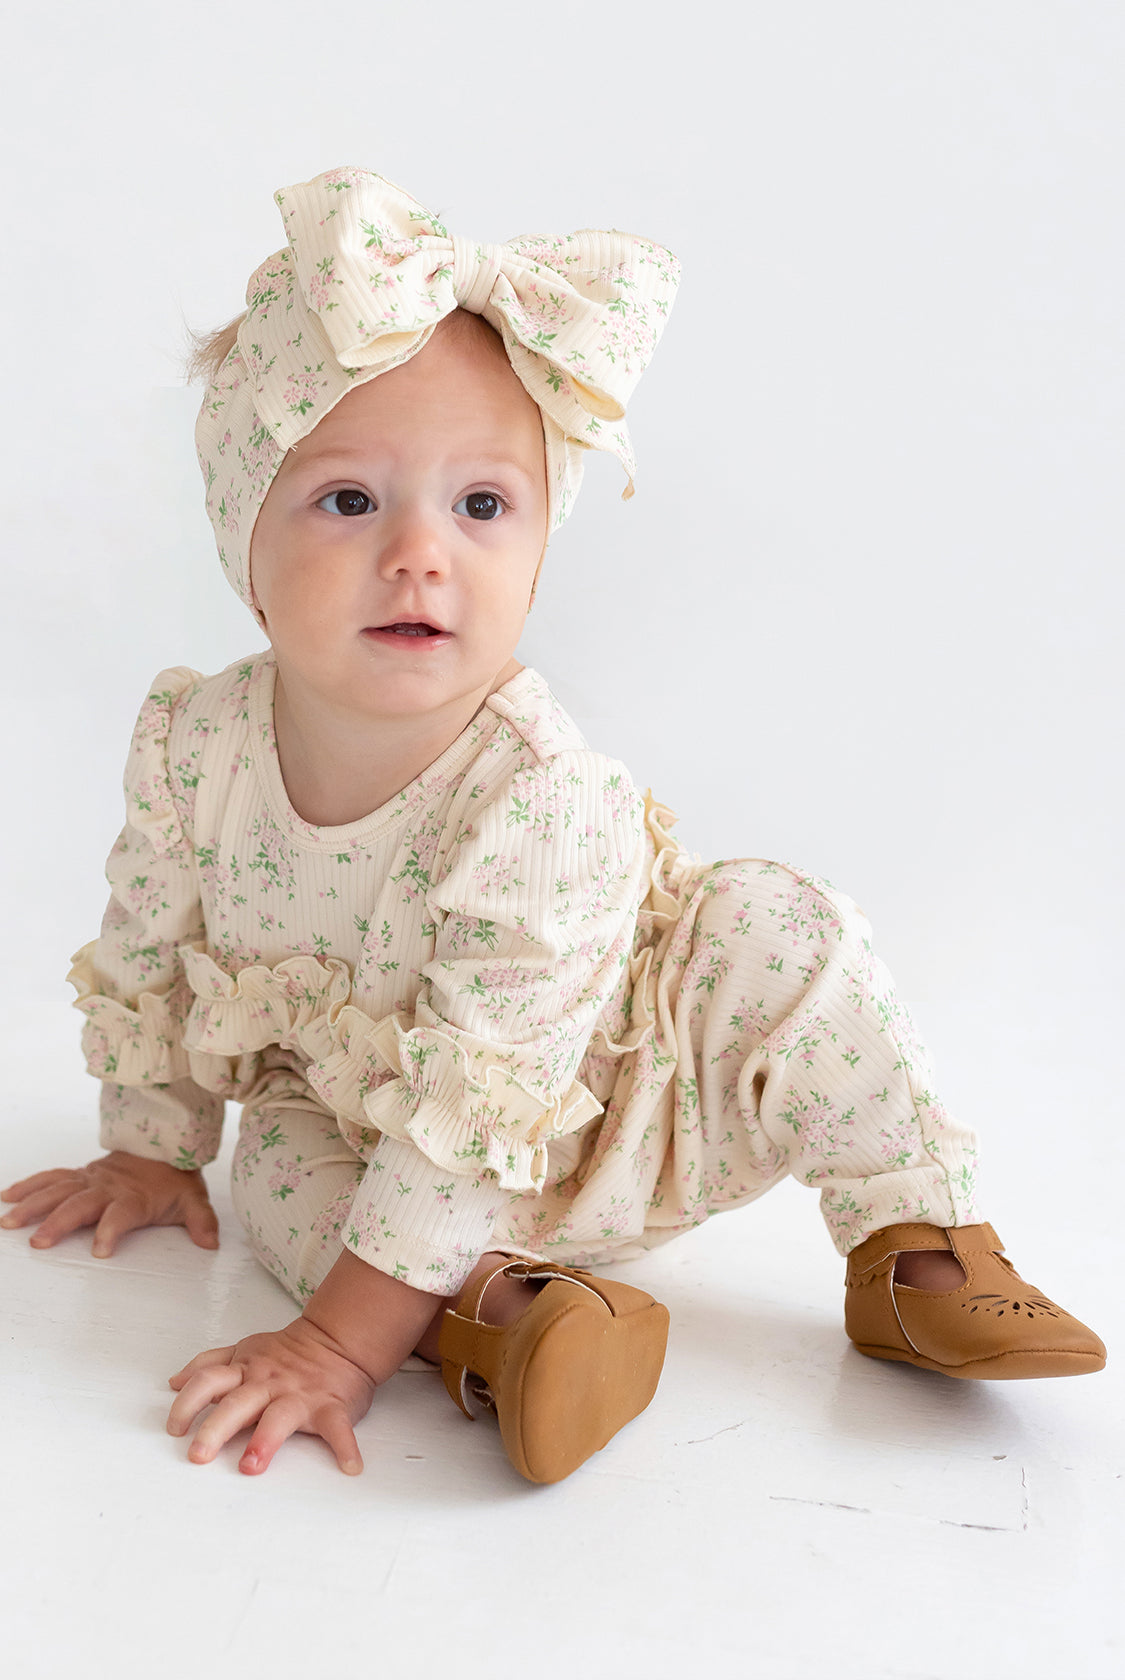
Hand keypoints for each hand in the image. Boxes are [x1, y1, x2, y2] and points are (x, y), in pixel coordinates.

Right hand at [0, 1151, 219, 1257]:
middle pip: (81, 1203)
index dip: (111, 1230)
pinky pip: (51, 1178)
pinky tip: (8, 1197)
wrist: (162, 1145)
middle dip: (60, 1222)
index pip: (122, 1214)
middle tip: (40, 1241)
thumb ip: (202, 1221)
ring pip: (58, 1190)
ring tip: (9, 1222)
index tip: (100, 1251)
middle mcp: (108, 1187)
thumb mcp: (193, 1199)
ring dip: (33, 1205)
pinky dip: (29, 1186)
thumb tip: (211, 1242)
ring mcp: (90, 1179)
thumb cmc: (174, 1178)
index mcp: (135, 1196)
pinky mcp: (79, 1175)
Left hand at [167, 1318, 375, 1475]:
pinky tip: (351, 1467)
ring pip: (279, 1417)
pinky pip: (338, 1428)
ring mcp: (299, 1396)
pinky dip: (346, 1447)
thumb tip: (174, 1382)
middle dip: (215, 1429)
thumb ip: (209, 1364)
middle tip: (197, 1455)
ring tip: (251, 1466)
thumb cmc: (286, 1353)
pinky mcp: (330, 1408)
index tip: (175, 1429)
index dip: (187, 1402)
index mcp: (245, 1371)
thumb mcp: (244, 1350)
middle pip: (236, 1404)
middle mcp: (268, 1384)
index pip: (208, 1380)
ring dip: (265, 1440)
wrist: (337, 1340)